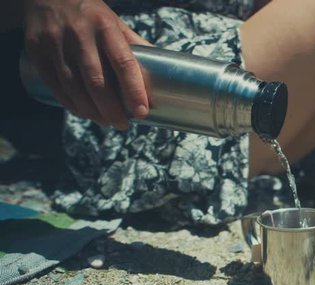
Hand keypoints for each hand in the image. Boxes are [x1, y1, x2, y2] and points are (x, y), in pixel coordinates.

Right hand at [23, 0, 150, 129]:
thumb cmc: (90, 14)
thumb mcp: (114, 22)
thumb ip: (134, 45)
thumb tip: (162, 72)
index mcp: (105, 26)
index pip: (123, 62)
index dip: (134, 90)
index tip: (142, 111)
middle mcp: (79, 34)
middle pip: (96, 81)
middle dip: (112, 108)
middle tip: (123, 125)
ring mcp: (54, 42)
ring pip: (74, 87)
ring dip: (92, 111)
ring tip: (107, 123)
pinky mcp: (36, 50)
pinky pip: (54, 85)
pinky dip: (70, 104)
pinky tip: (84, 113)